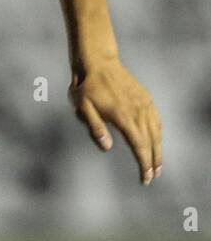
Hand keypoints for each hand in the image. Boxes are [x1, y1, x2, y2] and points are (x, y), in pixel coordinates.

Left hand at [69, 58, 162, 184]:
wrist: (98, 62)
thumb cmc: (86, 87)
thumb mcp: (82, 109)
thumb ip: (95, 128)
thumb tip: (107, 148)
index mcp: (123, 116)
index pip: (138, 146)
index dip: (143, 164)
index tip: (146, 178)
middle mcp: (137, 111)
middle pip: (151, 141)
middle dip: (153, 161)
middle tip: (153, 177)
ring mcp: (143, 103)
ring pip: (156, 131)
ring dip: (158, 149)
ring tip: (157, 164)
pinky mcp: (145, 97)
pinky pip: (156, 118)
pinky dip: (158, 132)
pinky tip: (157, 139)